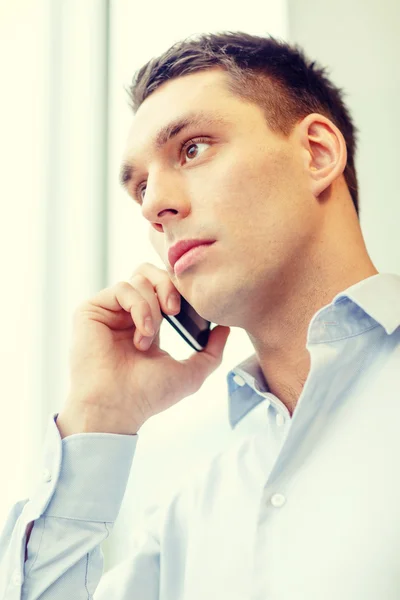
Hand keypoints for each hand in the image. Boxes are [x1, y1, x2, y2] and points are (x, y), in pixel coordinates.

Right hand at [56, 263, 229, 436]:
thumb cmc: (148, 395)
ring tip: (148, 338)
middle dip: (169, 285)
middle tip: (176, 311)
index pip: (164, 287)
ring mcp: (108, 310)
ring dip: (152, 308)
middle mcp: (126, 313)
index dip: (180, 289)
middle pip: (150, 272)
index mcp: (147, 323)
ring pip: (139, 279)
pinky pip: (123, 288)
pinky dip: (139, 308)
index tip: (193, 307)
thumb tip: (225, 328)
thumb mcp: (191, 374)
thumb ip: (212, 351)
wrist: (117, 408)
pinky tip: (140, 334)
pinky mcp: (91, 309)